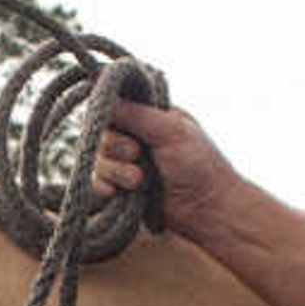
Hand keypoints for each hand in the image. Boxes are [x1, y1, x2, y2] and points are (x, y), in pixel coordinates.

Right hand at [93, 99, 236, 238]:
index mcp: (150, 116)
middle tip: (137, 154)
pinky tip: (116, 194)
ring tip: (140, 181)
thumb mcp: (170, 131)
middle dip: (116, 147)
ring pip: (98, 160)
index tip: (115, 123)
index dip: (109, 113)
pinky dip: (103, 188)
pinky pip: (97, 184)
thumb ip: (136, 114)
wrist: (207, 210)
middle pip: (101, 134)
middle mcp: (135, 138)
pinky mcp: (122, 189)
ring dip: (115, 171)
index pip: (116, 105)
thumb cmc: (199, 166)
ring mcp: (127, 164)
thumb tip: (105, 95)